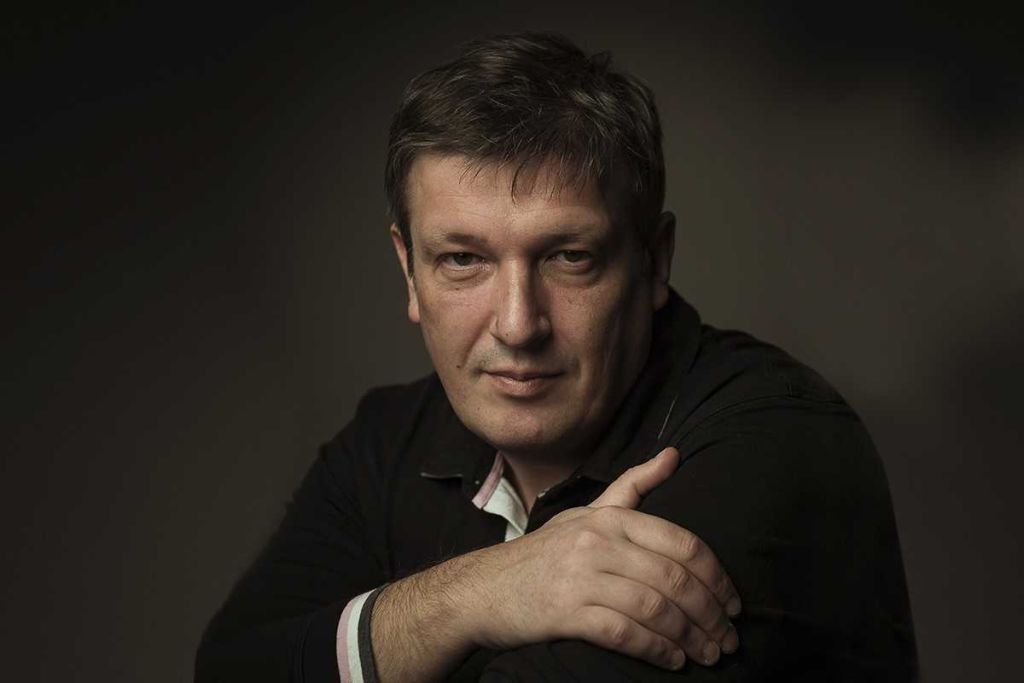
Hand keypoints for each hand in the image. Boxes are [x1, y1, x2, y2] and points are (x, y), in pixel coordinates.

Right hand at [467, 447, 740, 670]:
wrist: (483, 589)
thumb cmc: (544, 554)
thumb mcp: (587, 513)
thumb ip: (633, 487)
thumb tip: (674, 455)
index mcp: (610, 518)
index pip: (681, 543)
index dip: (716, 577)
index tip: (733, 604)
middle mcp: (598, 542)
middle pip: (674, 578)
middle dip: (710, 614)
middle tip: (728, 639)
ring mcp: (581, 577)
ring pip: (655, 608)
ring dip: (690, 637)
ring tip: (708, 654)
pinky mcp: (566, 613)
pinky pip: (624, 633)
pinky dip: (656, 650)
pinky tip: (673, 661)